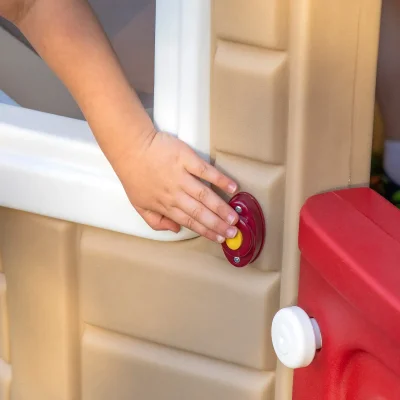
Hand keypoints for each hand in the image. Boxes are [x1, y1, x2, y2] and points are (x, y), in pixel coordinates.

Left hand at [115, 131, 238, 242]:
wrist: (130, 148)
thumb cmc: (134, 175)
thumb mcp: (138, 204)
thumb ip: (155, 221)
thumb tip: (175, 229)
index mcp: (165, 205)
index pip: (189, 222)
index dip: (206, 231)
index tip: (219, 238)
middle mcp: (175, 194)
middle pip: (200, 212)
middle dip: (218, 224)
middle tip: (233, 232)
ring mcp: (181, 176)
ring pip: (204, 196)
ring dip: (220, 208)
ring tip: (234, 217)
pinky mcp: (186, 159)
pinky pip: (206, 171)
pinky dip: (219, 179)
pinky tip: (232, 187)